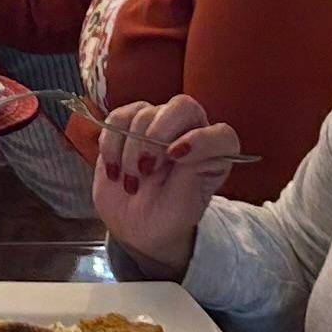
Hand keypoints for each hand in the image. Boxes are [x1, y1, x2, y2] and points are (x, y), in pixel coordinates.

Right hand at [93, 94, 243, 273]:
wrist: (135, 224)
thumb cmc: (167, 217)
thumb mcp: (186, 207)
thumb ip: (191, 175)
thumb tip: (181, 146)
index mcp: (213, 154)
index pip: (221, 134)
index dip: (201, 140)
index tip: (175, 158)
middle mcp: (189, 132)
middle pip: (182, 107)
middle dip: (157, 135)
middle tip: (145, 168)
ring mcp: (158, 124)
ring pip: (145, 113)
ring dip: (131, 150)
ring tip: (130, 182)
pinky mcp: (128, 124)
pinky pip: (118, 118)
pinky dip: (110, 144)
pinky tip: (114, 169)